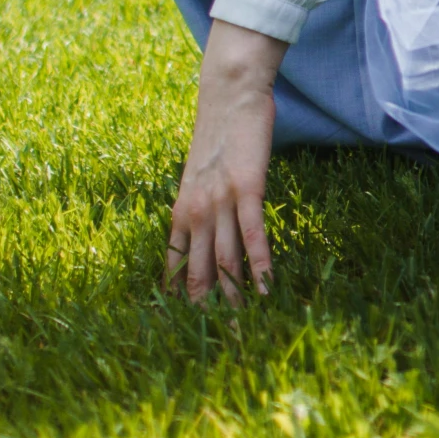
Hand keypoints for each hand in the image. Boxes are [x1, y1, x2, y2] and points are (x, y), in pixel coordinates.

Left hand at [166, 20, 285, 303]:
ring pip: (225, 259)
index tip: (180, 331)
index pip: (174, 266)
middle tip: (213, 343)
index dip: (177, 299)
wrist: (229, 94)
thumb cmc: (217, 134)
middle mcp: (195, 211)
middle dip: (205, 310)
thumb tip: (206, 237)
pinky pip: (252, 234)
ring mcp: (221, 200)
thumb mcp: (198, 176)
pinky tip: (264, 289)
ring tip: (240, 327)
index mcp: (181, 211)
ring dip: (234, 296)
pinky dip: (258, 265)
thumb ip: (199, 207)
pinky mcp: (247, 188)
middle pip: (199, 272)